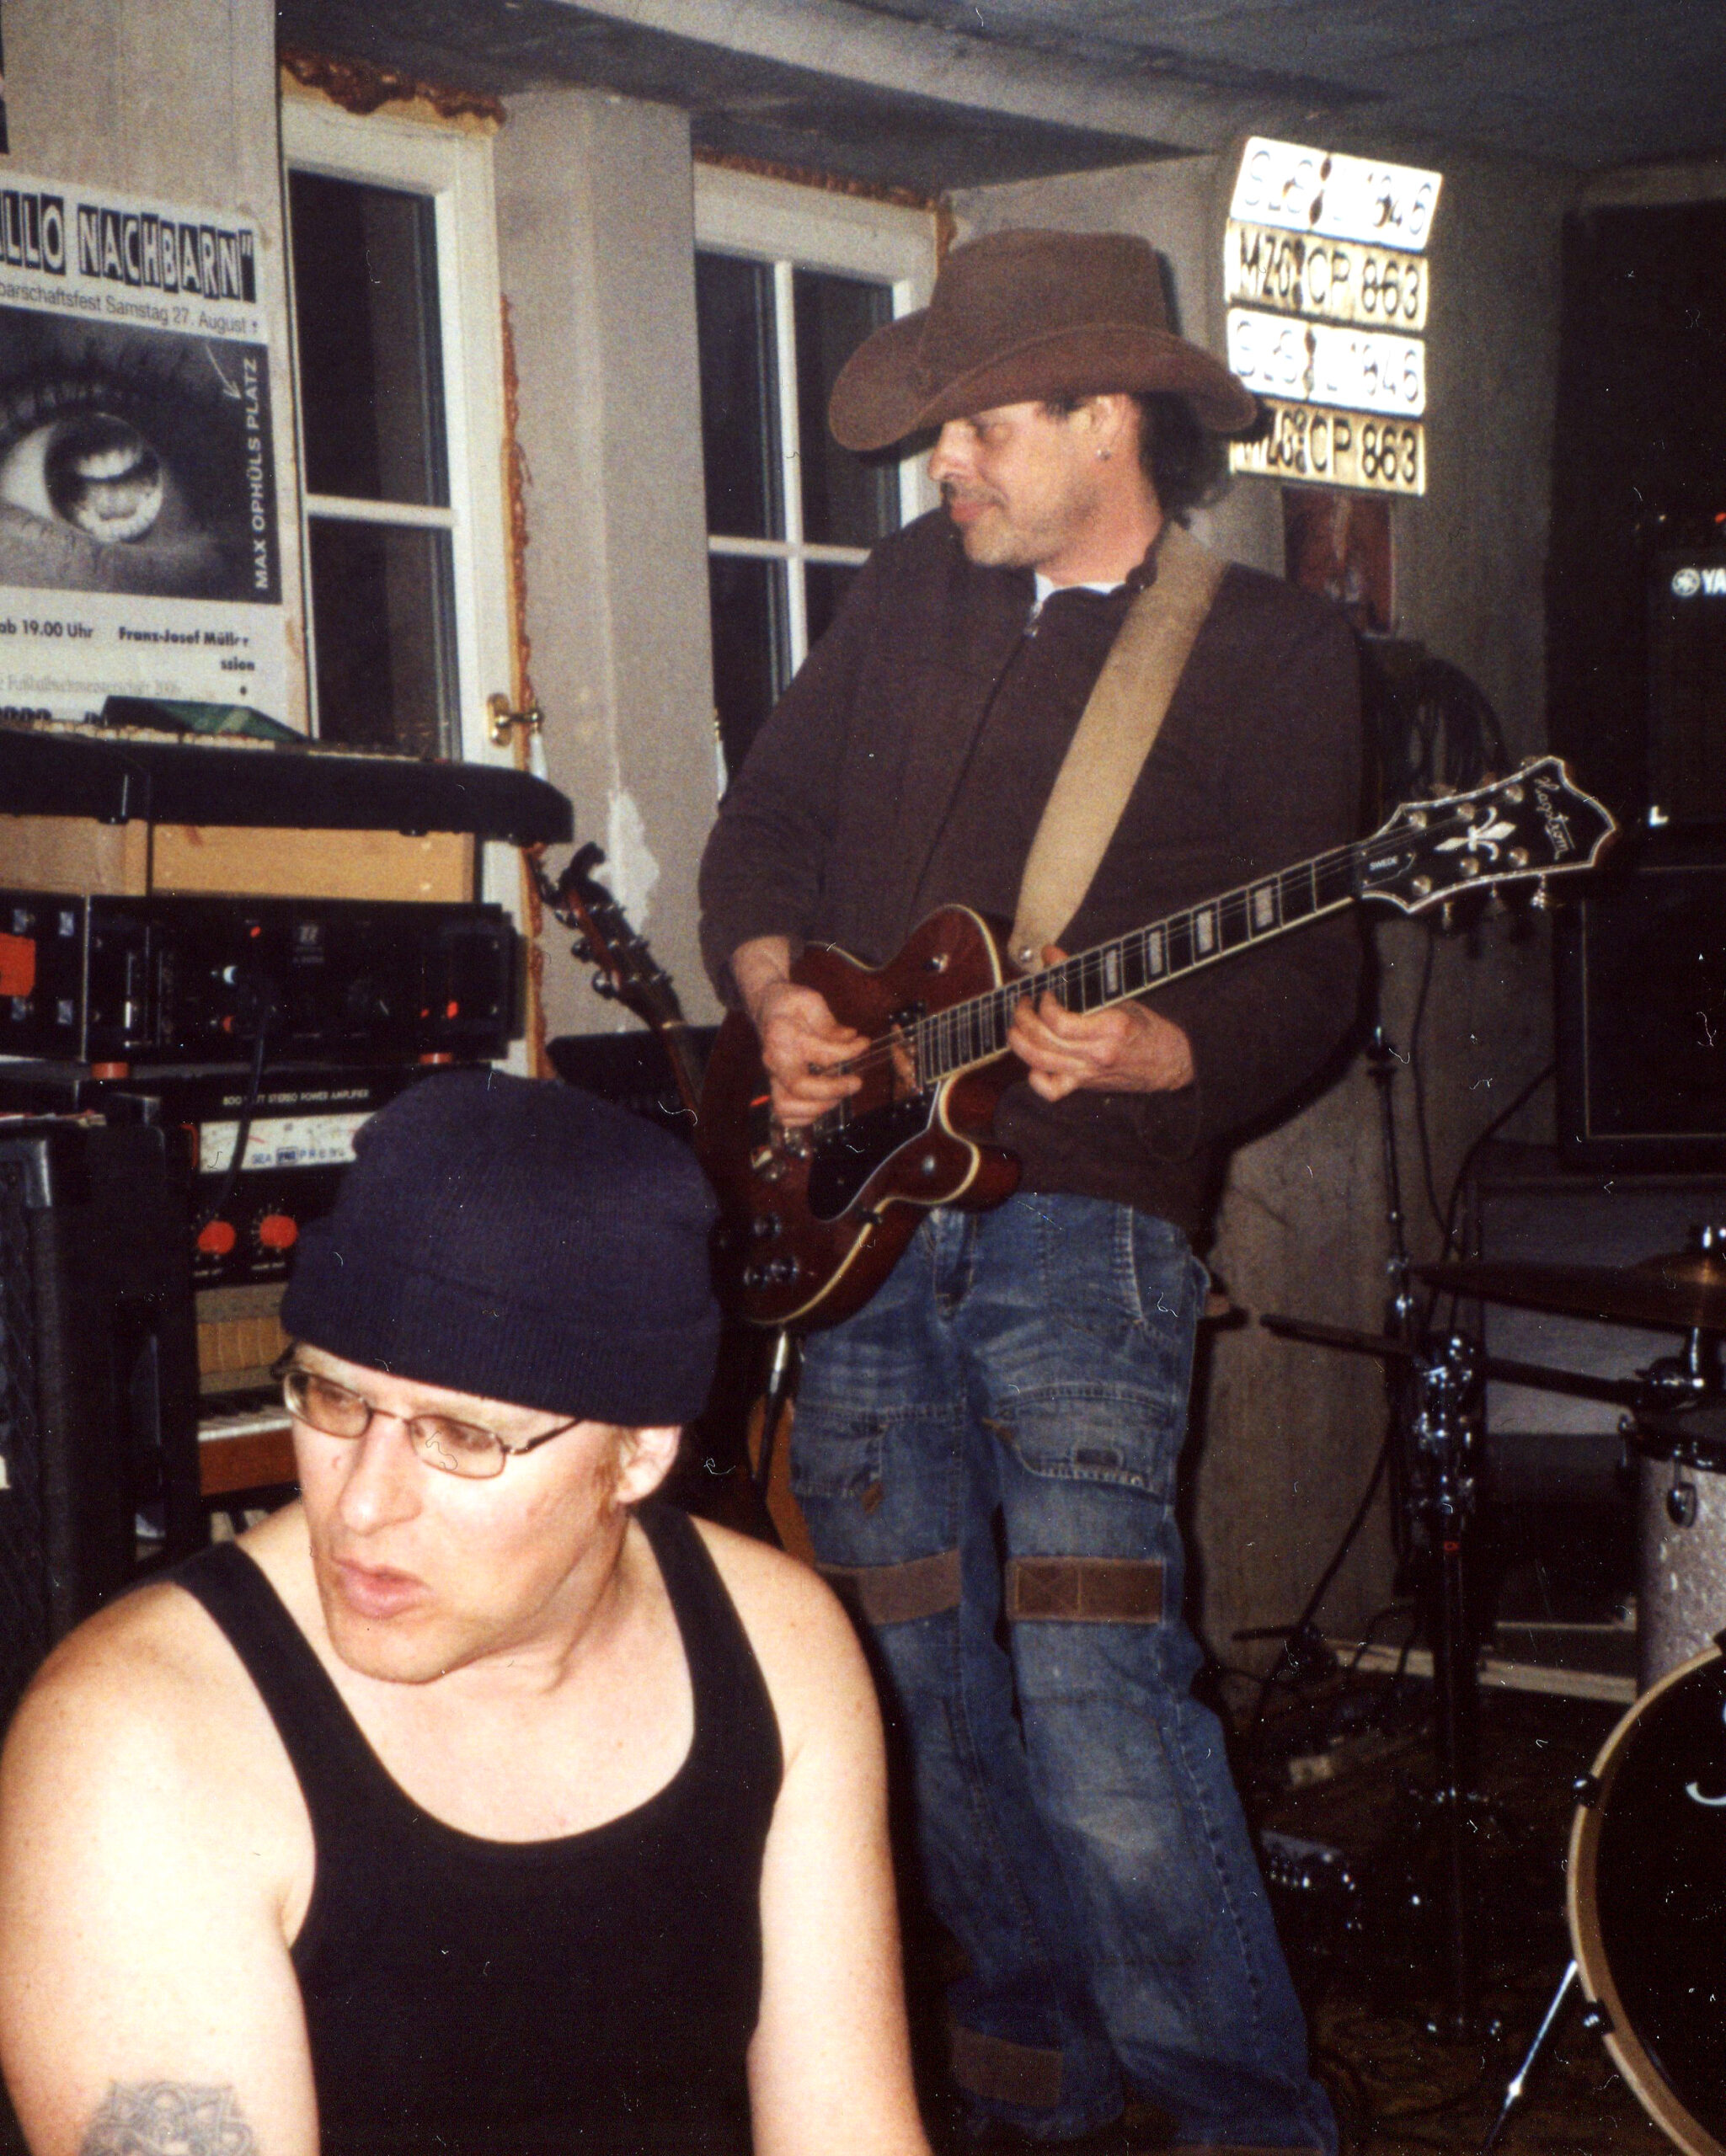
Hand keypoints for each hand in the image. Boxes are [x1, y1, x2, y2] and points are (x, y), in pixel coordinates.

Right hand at [751, 979, 865, 1126]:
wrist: (765, 1006)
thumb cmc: (789, 1003)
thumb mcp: (811, 1001)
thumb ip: (830, 1024)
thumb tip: (852, 1040)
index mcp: (782, 1035)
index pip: (819, 1052)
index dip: (847, 1052)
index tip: (863, 1043)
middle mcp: (774, 1060)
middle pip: (799, 1087)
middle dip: (833, 1090)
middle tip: (856, 1082)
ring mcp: (772, 1077)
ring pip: (786, 1107)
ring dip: (818, 1107)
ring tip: (839, 1093)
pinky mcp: (776, 1087)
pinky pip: (784, 1115)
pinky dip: (805, 1118)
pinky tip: (824, 1103)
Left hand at [1008, 945, 1194, 1103]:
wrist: (1170, 1061)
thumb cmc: (1146, 1026)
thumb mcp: (1119, 995)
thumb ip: (1079, 974)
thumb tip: (1050, 953)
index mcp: (1110, 1028)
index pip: (1060, 1023)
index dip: (1043, 1006)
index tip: (1045, 992)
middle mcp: (1097, 1055)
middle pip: (1043, 1041)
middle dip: (1024, 1019)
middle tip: (1024, 1003)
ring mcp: (1089, 1073)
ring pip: (1039, 1062)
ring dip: (1020, 1041)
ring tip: (1018, 1024)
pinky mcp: (1085, 1086)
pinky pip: (1051, 1090)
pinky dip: (1035, 1078)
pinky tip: (1033, 1062)